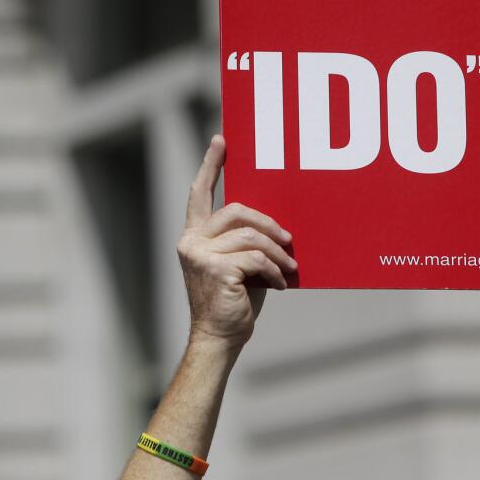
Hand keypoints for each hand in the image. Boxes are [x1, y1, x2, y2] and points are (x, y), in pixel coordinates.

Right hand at [176, 135, 295, 348]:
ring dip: (277, 253)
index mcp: (194, 235)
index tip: (222, 140)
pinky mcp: (214, 270)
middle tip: (289, 239)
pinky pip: (255, 258)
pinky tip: (281, 285)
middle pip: (236, 210)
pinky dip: (274, 271)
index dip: (211, 164)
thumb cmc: (234, 301)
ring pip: (250, 236)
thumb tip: (277, 221)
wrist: (219, 339)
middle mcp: (191, 241)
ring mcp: (199, 255)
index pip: (199, 192)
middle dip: (269, 223)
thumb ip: (244, 239)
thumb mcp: (237, 263)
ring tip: (289, 268)